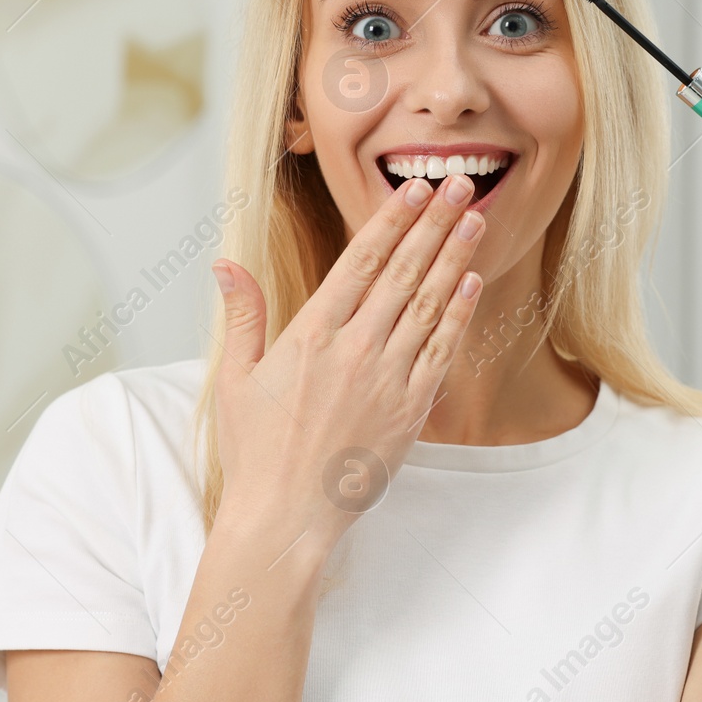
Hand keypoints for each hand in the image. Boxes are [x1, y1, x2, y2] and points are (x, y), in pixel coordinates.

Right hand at [208, 173, 484, 554]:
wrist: (287, 516)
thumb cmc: (256, 451)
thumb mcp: (235, 379)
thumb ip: (242, 316)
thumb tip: (225, 265)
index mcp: (311, 334)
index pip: (361, 261)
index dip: (392, 220)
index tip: (414, 189)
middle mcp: (356, 349)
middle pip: (405, 272)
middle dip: (435, 223)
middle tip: (462, 185)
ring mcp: (388, 378)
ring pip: (430, 304)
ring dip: (456, 257)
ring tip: (476, 220)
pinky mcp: (411, 409)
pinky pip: (442, 351)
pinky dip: (460, 314)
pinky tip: (474, 282)